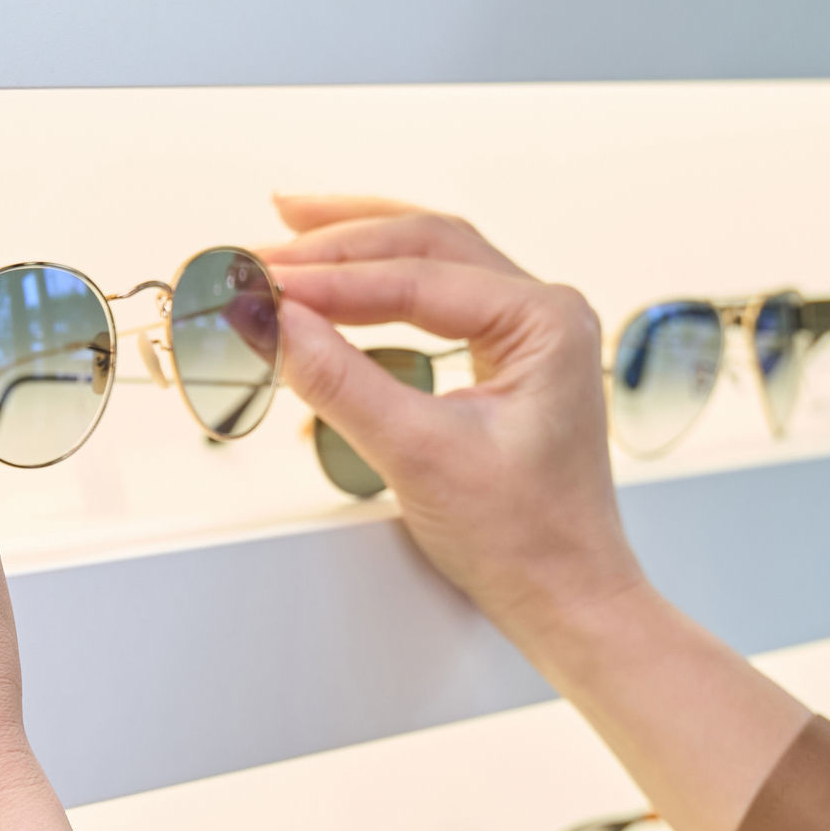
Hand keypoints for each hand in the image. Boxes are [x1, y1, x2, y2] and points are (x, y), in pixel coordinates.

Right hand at [259, 197, 652, 650]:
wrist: (565, 598)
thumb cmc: (527, 539)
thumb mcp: (419, 455)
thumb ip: (341, 382)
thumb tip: (277, 324)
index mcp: (545, 321)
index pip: (417, 277)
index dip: (331, 278)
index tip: (264, 284)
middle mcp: (543, 314)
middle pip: (426, 245)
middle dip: (339, 242)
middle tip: (264, 248)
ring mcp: (527, 336)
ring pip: (431, 264)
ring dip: (360, 249)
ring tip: (294, 231)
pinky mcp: (505, 363)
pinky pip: (437, 302)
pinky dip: (380, 291)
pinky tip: (340, 288)